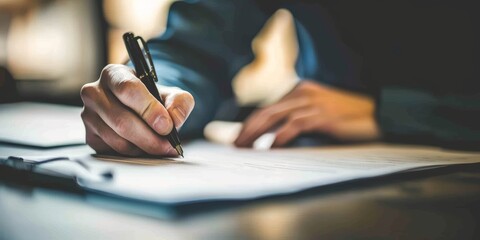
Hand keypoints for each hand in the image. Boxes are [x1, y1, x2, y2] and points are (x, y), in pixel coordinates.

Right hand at [80, 64, 193, 155]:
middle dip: (150, 137)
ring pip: (118, 139)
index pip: (128, 90)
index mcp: (113, 74)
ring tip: (162, 148)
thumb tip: (174, 119)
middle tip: (169, 145)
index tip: (167, 126)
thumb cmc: (153, 99)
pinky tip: (147, 149)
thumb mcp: (172, 94)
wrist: (140, 110)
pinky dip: (135, 154)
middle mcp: (95, 93)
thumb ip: (180, 102)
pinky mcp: (90, 136)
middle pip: (122, 120)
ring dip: (144, 148)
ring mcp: (89, 116)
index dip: (149, 110)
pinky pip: (113, 151)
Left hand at [234, 81, 378, 147]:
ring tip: (244, 148)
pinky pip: (293, 127)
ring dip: (255, 134)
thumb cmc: (348, 118)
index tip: (239, 137)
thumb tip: (274, 136)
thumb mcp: (319, 113)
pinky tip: (270, 149)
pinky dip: (279, 138)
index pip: (268, 107)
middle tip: (234, 145)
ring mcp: (312, 103)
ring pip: (273, 117)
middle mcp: (303, 93)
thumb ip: (298, 118)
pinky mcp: (321, 116)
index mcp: (301, 90)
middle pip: (265, 111)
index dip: (250, 123)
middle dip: (246, 129)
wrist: (378, 115)